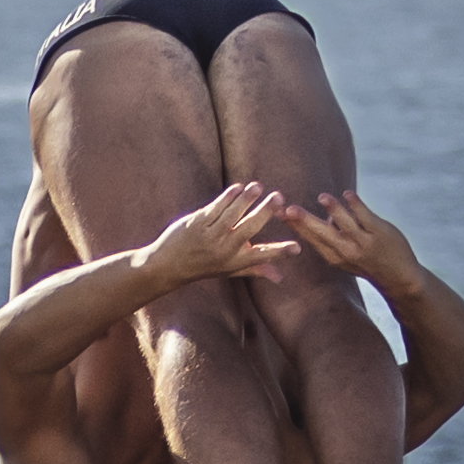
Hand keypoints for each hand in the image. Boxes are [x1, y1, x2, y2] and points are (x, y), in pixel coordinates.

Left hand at [147, 181, 298, 290]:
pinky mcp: (195, 223)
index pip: (261, 258)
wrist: (166, 266)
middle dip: (265, 212)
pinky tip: (238, 187)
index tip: (297, 248)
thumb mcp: (229, 270)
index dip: (279, 253)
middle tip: (279, 198)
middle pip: (249, 228)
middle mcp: (223, 249)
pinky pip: (215, 207)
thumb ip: (255, 268)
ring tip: (258, 187)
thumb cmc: (203, 266)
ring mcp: (209, 235)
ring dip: (247, 198)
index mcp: (234, 261)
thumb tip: (280, 277)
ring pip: (232, 213)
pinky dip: (228, 196)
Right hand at [280, 190, 418, 286]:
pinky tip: (347, 194)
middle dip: (304, 221)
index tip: (278, 212)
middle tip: (288, 209)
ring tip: (322, 197)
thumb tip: (325, 216)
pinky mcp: (379, 233)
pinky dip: (356, 205)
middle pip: (321, 233)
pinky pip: (365, 216)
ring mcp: (363, 242)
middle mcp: (346, 251)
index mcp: (333, 256)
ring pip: (345, 224)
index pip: (310, 238)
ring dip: (333, 209)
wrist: (400, 277)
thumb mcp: (345, 257)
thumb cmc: (368, 263)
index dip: (294, 225)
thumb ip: (334, 238)